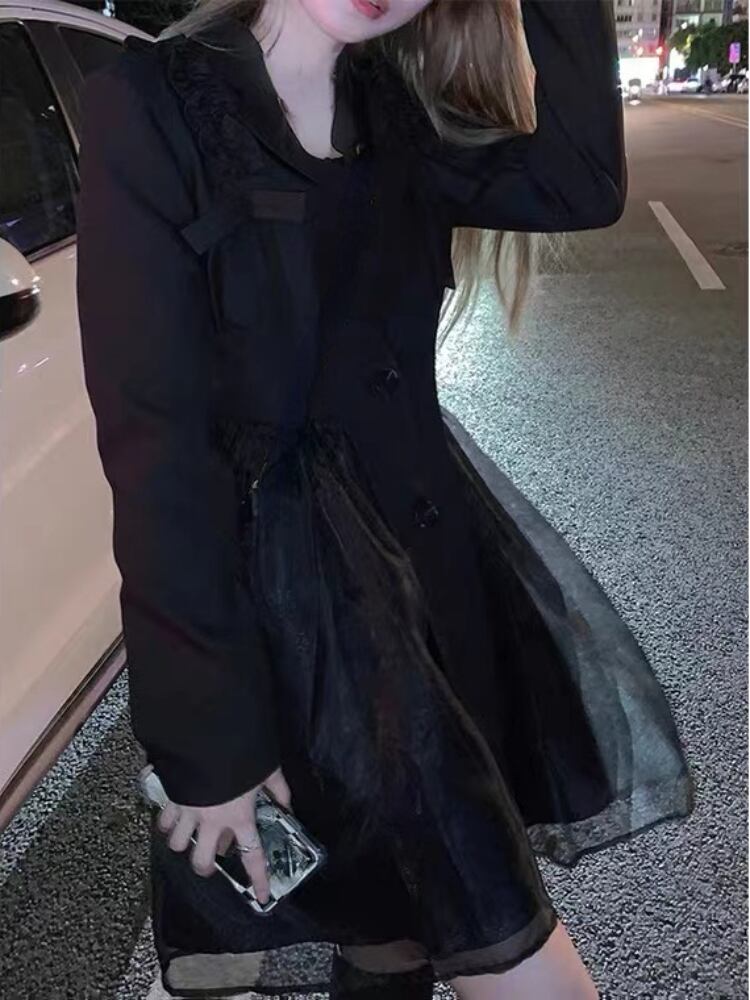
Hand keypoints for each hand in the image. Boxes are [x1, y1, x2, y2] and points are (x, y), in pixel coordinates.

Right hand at [155, 766, 292, 903]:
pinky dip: (166, 822)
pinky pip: (163, 821)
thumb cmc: (242, 755)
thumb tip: (287, 805)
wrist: (209, 734)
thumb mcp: (268, 771)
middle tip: (210, 858)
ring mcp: (189, 812)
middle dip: (204, 866)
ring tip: (190, 833)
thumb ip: (279, 790)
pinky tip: (173, 815)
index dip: (258, 879)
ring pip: (177, 844)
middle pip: (201, 862)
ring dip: (183, 842)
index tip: (262, 897)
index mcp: (240, 818)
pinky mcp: (172, 799)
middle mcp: (212, 822)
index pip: (252, 856)